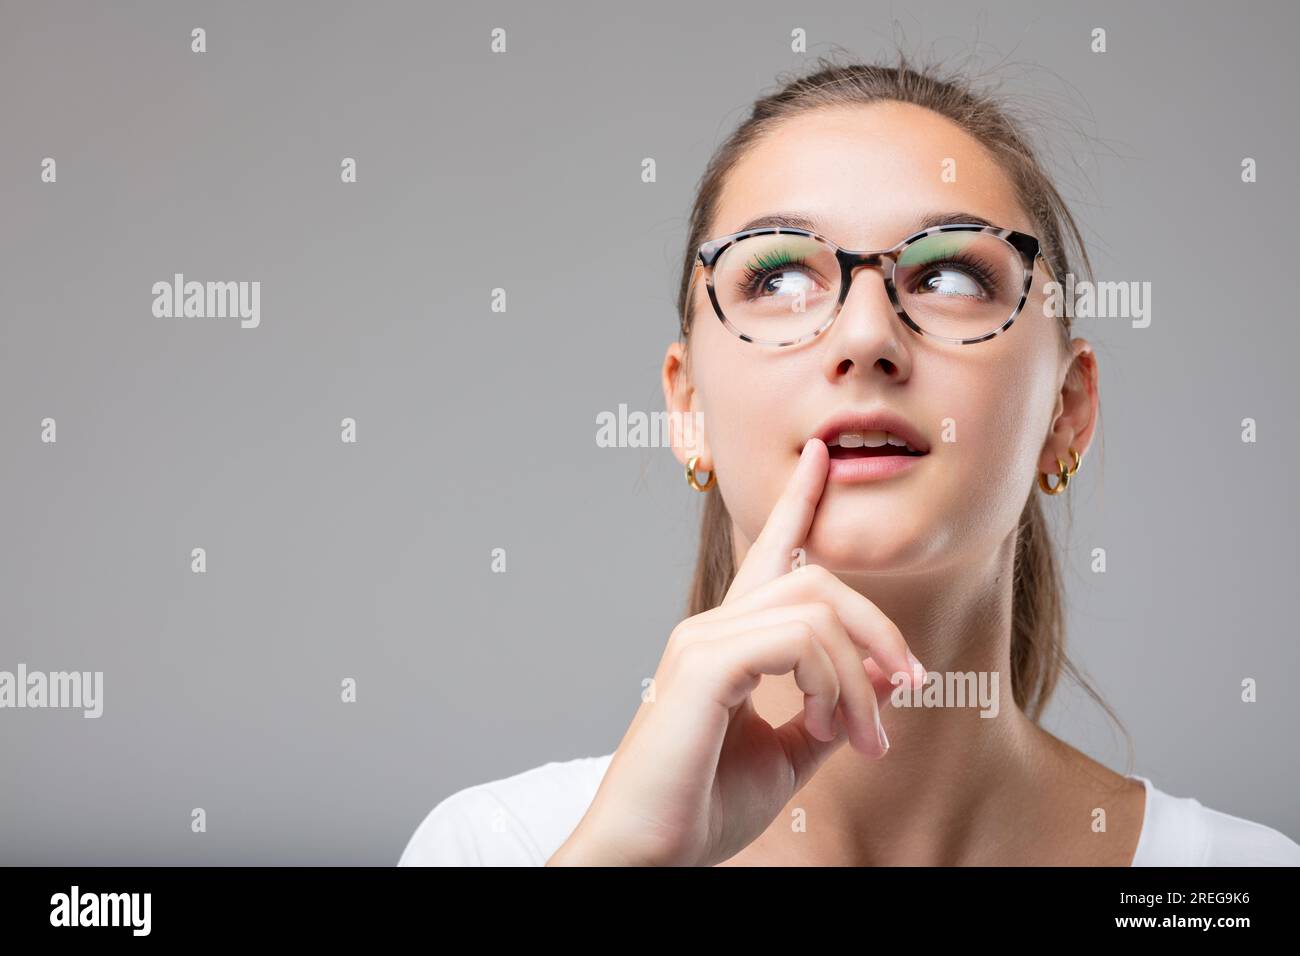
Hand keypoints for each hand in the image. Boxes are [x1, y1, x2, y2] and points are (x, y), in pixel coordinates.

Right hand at [547, 438, 924, 866]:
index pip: (769, 554)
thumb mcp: (788, 756)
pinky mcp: (705, 664)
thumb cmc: (703, 808)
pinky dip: (833, 682)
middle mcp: (712, 626)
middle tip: (910, 687)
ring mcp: (704, 639)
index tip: (821, 455)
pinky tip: (830, 723)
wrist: (651, 857)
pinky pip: (798, 641)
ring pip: (816, 609)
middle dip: (879, 627)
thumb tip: (881, 681)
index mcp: (729, 641)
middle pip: (817, 578)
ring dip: (860, 676)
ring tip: (864, 735)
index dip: (798, 501)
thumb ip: (829, 711)